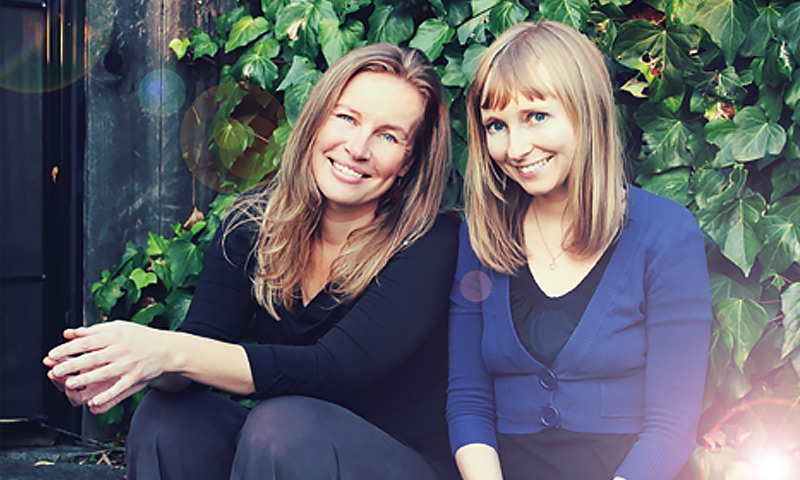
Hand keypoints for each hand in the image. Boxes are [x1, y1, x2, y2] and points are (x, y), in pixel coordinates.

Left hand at [43, 321, 171, 412]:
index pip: (87, 342)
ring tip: (70, 383)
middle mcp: (121, 349)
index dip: (68, 348)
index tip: (53, 354)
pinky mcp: (135, 377)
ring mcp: (128, 364)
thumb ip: (94, 330)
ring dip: (86, 379)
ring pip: (103, 373)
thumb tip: (70, 333)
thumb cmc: (141, 337)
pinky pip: (118, 388)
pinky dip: (106, 396)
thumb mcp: (119, 327)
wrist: (167, 349)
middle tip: (56, 370)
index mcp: (115, 335)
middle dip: (73, 365)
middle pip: (93, 358)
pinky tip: (94, 402)